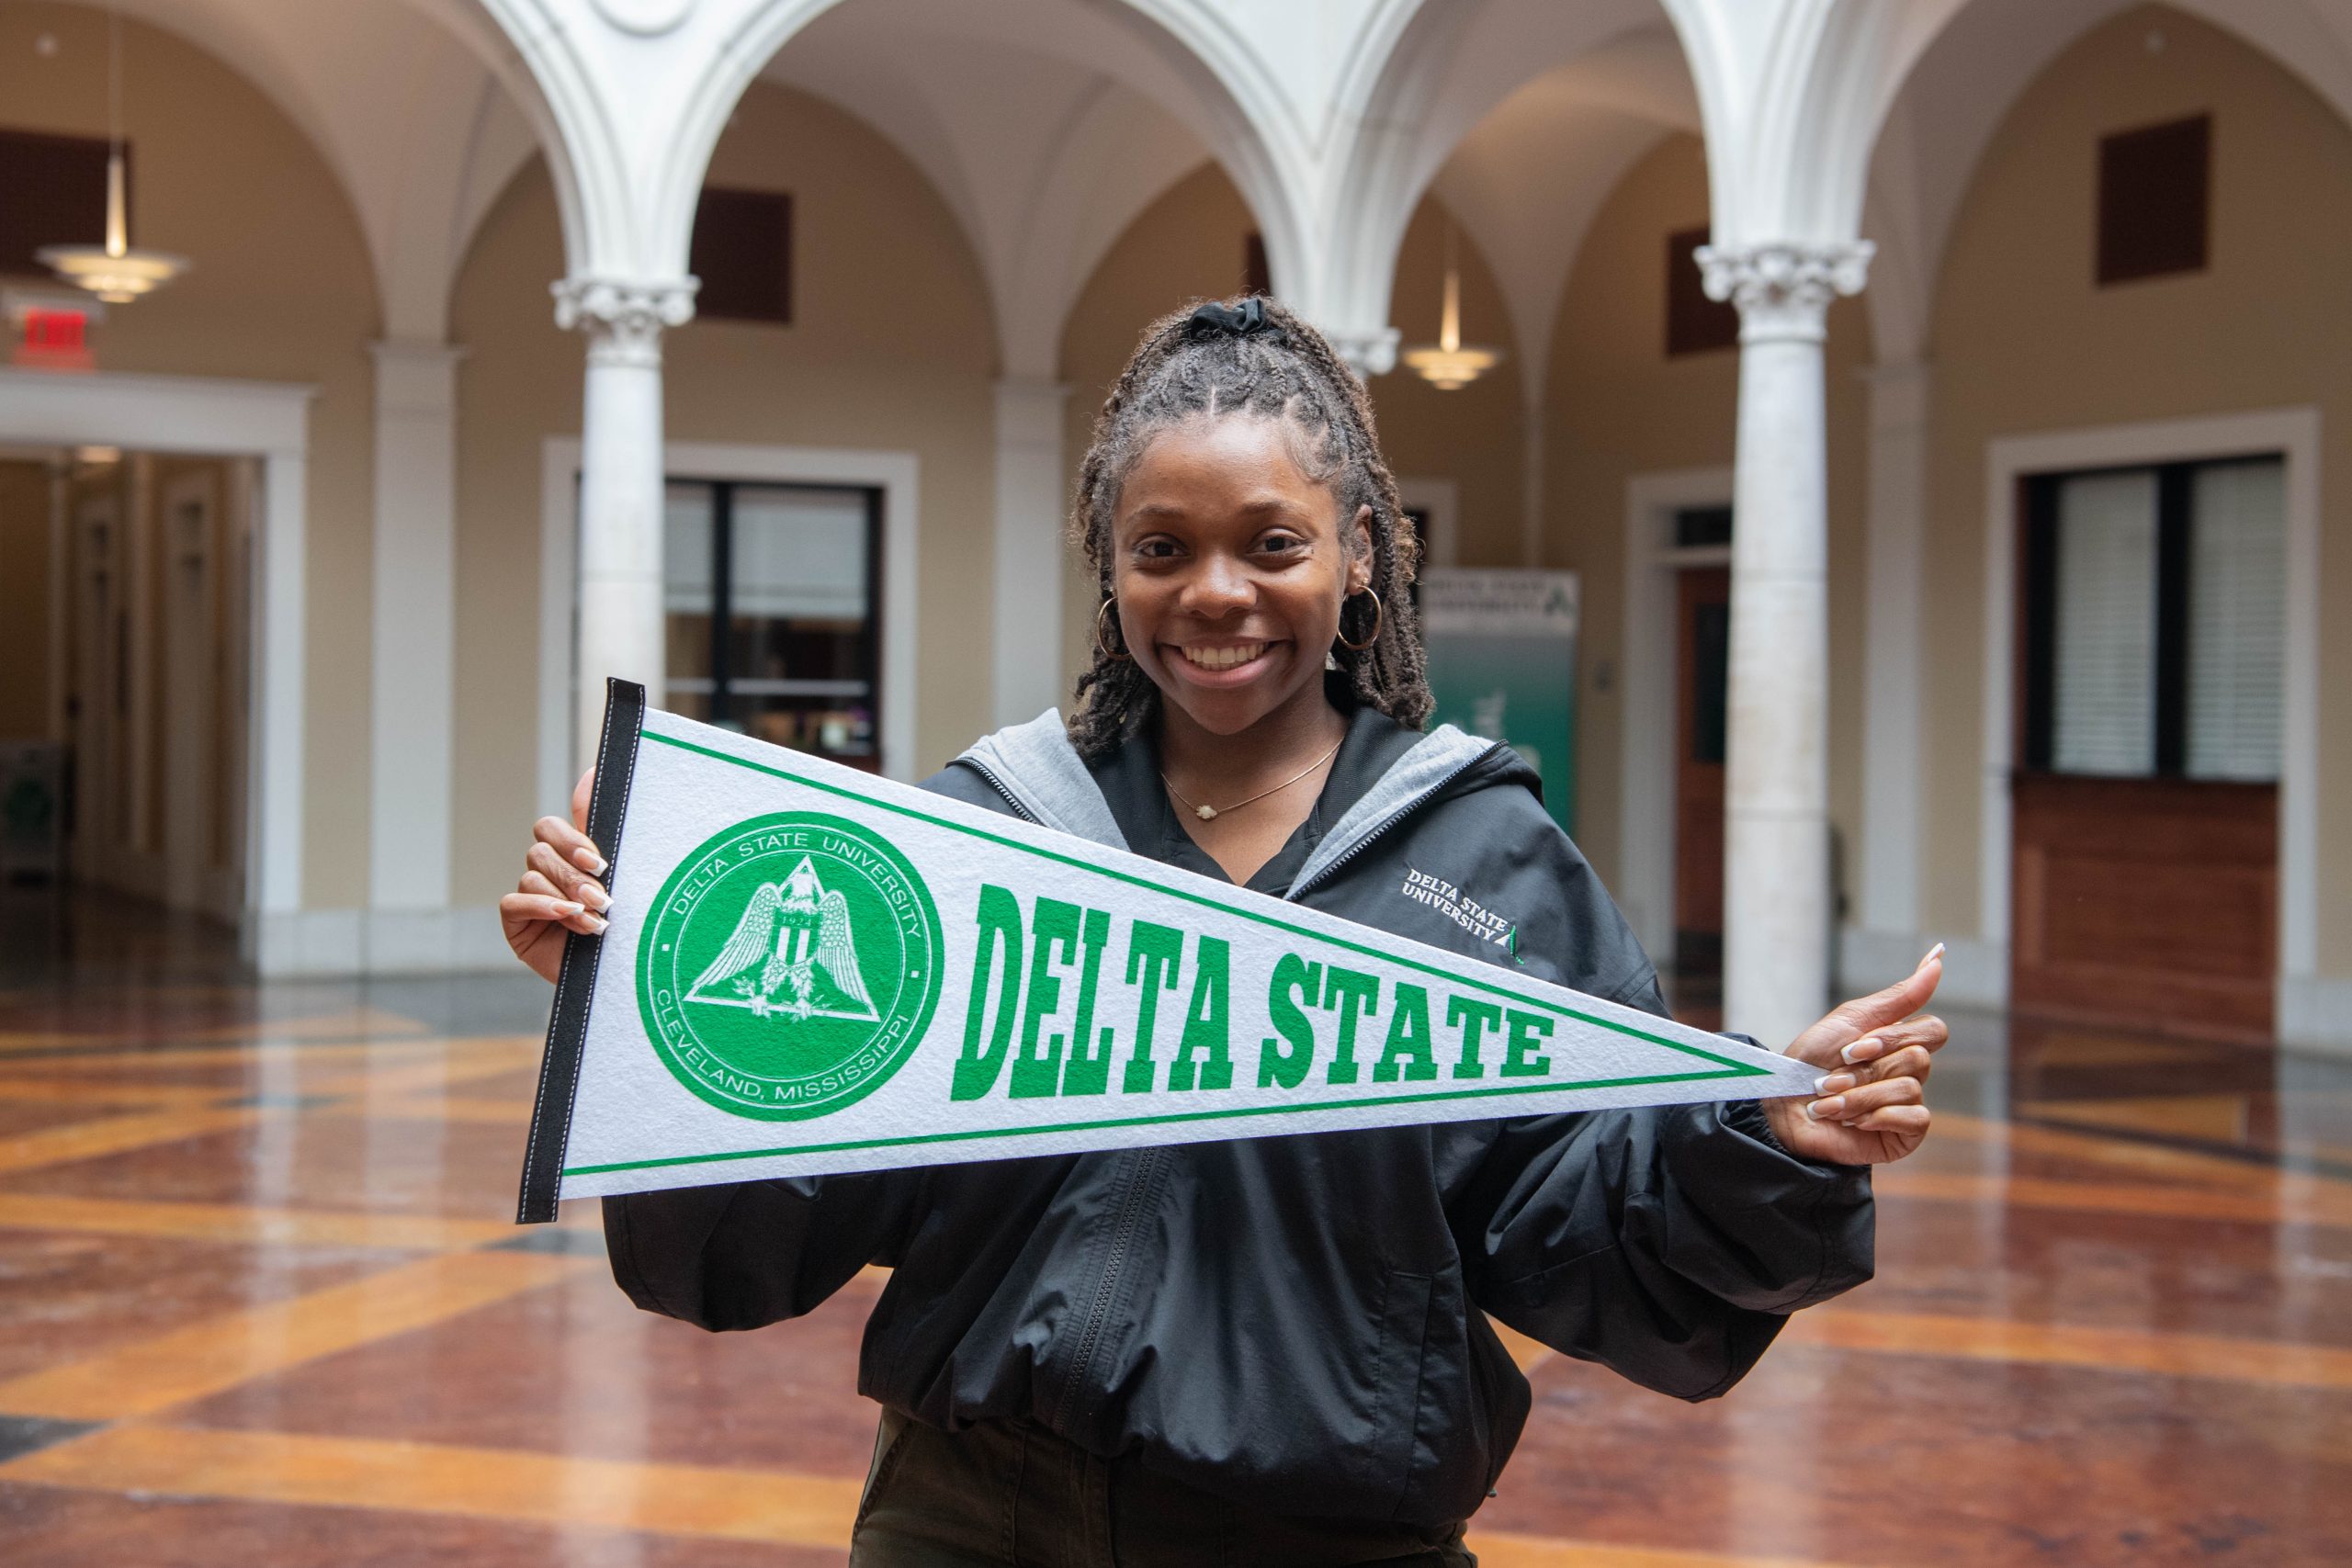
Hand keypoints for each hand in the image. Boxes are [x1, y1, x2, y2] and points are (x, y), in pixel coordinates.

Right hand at [499, 768, 607, 983]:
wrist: (617, 979)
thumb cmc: (624, 925)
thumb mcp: (620, 877)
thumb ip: (601, 828)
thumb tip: (592, 772)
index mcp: (569, 857)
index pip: (552, 827)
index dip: (570, 838)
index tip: (598, 859)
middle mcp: (546, 873)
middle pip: (541, 848)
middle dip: (573, 871)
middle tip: (602, 895)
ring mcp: (529, 898)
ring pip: (532, 874)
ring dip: (567, 894)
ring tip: (597, 919)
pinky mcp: (516, 924)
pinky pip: (514, 901)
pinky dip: (542, 906)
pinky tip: (567, 917)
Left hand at [1761, 945, 1946, 1164]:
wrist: (1782, 1107)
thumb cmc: (1810, 1062)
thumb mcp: (1851, 1020)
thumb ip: (1899, 996)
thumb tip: (1939, 958)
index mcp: (1898, 1044)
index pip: (1933, 1031)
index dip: (1892, 1038)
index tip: (1851, 1047)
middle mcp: (1909, 1073)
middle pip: (1919, 1059)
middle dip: (1866, 1069)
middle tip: (1832, 1076)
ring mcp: (1909, 1104)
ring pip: (1911, 1088)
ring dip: (1860, 1095)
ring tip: (1830, 1102)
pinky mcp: (1905, 1135)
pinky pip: (1916, 1119)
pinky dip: (1877, 1117)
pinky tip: (1852, 1122)